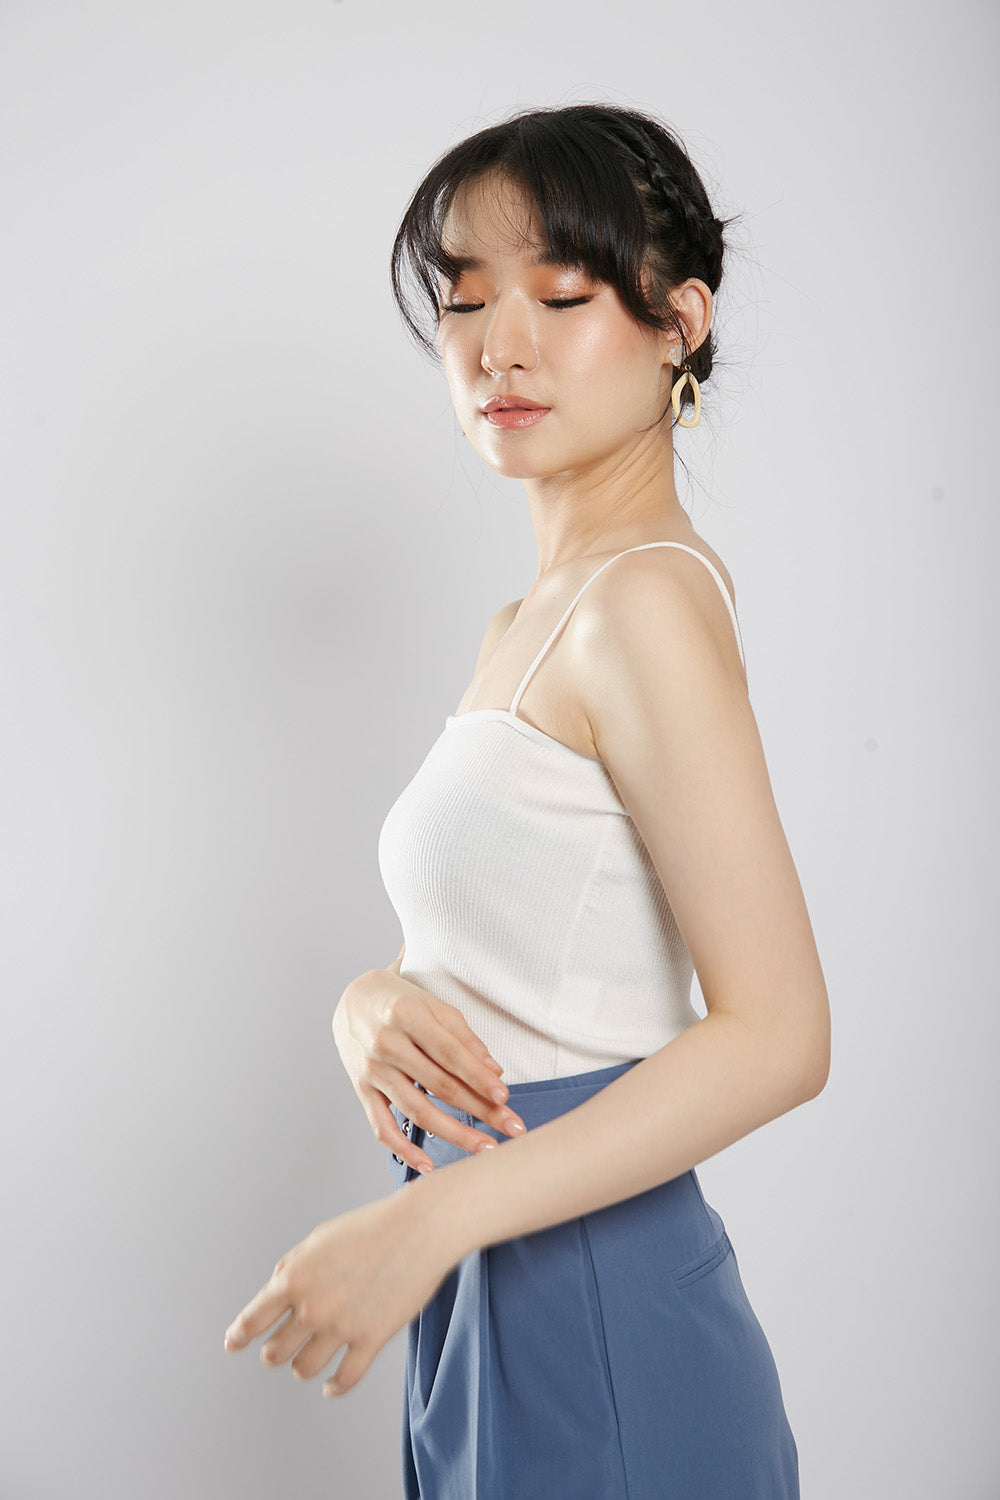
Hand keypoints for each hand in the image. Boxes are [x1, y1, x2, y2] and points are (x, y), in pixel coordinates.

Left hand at [224, 1184, 453, 1397]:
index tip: (231, 1344)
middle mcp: (312, 1307)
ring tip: (306, 1362)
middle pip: (275, 1352)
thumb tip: (275, 1293)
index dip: (238, 1336)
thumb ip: (292, 1267)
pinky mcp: (371, 1340)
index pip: (253, 1319)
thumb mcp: (320, 1238)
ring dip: (301, 1367)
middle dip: (273, 1351)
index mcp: (294, 1278)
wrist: (419, 1228)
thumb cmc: (372, 1226)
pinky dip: (334, 1388)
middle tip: (277, 1349)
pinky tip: (331, 1387)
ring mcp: (341, 1327)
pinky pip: (344, 1379)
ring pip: (304, 1369)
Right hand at [332, 969, 525, 1173]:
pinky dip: (404, 1150)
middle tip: (511, 1126)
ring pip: (417, 1110)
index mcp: (408, 1015)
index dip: (478, 1077)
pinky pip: (381, 1127)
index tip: (504, 1097)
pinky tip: (428, 1166)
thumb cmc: (402, 1001)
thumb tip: (495, 1071)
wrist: (354, 1000)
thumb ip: (464, 1037)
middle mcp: (387, 1044)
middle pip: (440, 1085)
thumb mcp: (434, 1006)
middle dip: (480, 1109)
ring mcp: (372, 1070)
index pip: (450, 1053)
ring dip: (454, 1133)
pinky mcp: (362, 1090)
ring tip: (485, 1147)